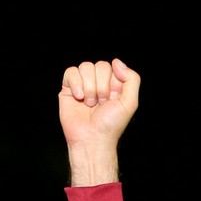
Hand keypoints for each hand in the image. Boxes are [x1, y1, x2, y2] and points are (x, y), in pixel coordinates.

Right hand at [58, 58, 139, 185]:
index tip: (112, 98)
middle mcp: (99, 82)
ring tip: (90, 103)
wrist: (91, 138)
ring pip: (85, 67)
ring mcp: (83, 84)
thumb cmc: (111, 124)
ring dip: (89, 87)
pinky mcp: (68, 88)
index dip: (113, 82)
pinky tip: (78, 98)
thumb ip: (132, 79)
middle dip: (101, 86)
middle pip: (99, 65)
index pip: (113, 67)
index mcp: (115, 84)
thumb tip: (116, 62)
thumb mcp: (130, 102)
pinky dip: (75, 84)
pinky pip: (70, 72)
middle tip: (101, 103)